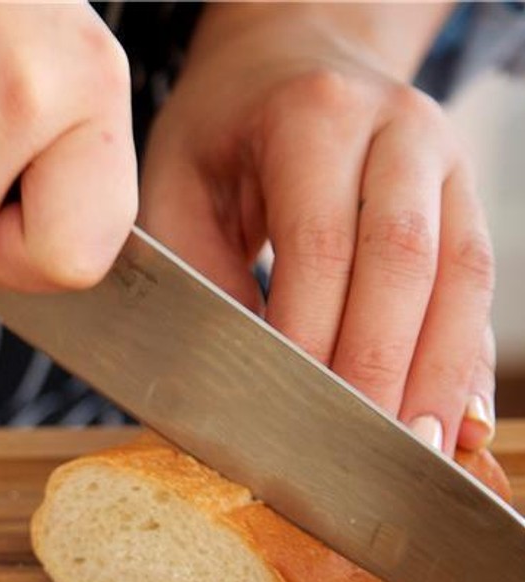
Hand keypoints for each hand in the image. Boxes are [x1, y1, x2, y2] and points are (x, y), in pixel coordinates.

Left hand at [140, 3, 495, 452]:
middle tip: (364, 446)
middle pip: (406, 260)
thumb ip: (200, 275)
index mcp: (313, 117)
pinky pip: (478, 281)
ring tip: (419, 448)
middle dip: (385, 362)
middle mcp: (396, 128)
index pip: (323, 241)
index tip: (295, 410)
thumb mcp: (177, 187)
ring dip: (442, 369)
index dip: (315, 333)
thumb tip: (237, 378)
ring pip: (462, 273)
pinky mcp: (464, 196)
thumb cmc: (218, 134)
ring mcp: (443, 159)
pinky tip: (457, 416)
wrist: (285, 59)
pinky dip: (469, 354)